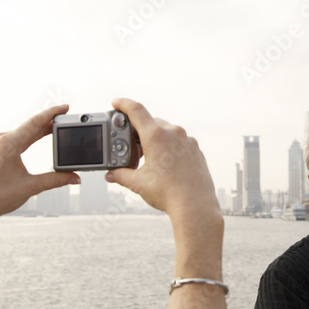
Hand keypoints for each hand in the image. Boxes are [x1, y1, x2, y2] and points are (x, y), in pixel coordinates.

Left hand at [0, 105, 78, 228]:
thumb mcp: (31, 187)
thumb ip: (56, 180)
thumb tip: (75, 177)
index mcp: (8, 144)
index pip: (35, 123)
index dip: (52, 113)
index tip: (65, 107)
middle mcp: (1, 140)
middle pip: (31, 126)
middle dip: (50, 123)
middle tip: (67, 119)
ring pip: (25, 132)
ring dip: (41, 130)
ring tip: (57, 127)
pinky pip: (18, 138)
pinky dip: (31, 136)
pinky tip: (40, 135)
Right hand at [105, 98, 219, 223]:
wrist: (195, 206)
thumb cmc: (169, 194)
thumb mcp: (138, 183)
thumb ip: (121, 175)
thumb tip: (111, 174)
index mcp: (157, 136)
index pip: (136, 110)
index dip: (123, 104)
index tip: (116, 102)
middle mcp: (174, 133)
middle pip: (151, 122)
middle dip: (138, 131)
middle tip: (130, 145)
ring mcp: (187, 141)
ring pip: (166, 131)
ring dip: (155, 139)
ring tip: (148, 158)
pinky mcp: (196, 150)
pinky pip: (179, 142)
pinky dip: (169, 147)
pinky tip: (165, 164)